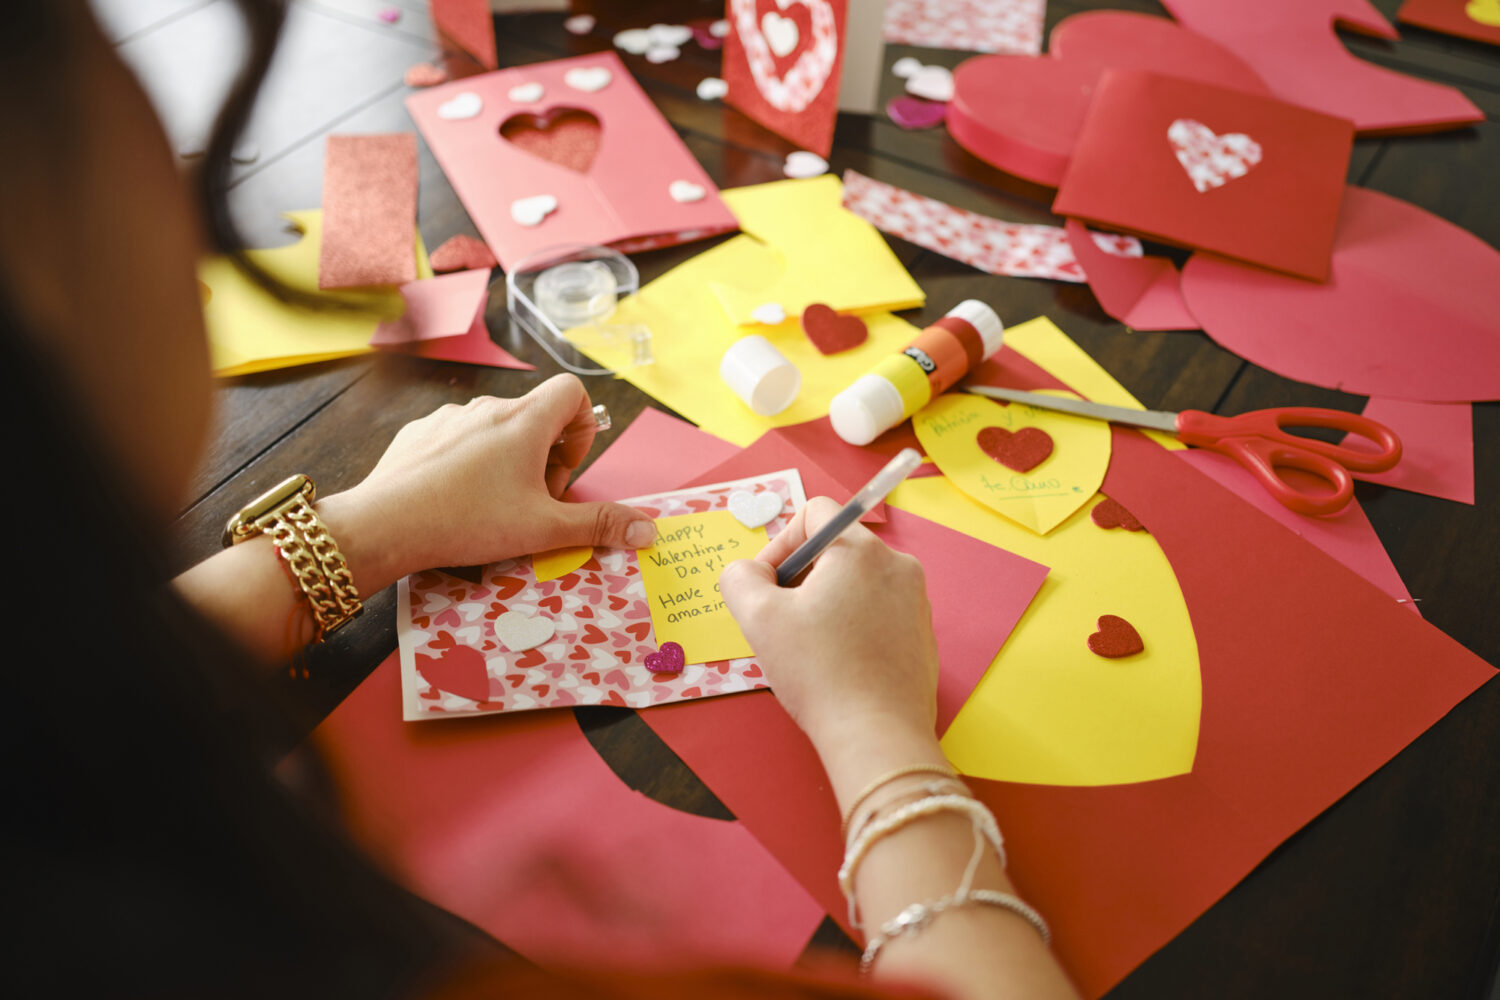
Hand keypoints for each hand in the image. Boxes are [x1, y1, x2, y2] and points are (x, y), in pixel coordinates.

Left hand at [320, 375, 654, 585]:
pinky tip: (452, 501)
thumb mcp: (544, 529)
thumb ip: (599, 525)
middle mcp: (488, 408)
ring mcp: (449, 418)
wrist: (385, 525)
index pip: (572, 392)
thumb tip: (648, 530)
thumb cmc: (469, 522)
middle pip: (534, 417)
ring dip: (505, 461)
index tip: (562, 470)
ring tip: (490, 507)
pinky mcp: (418, 433)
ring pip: (494, 429)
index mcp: (525, 422)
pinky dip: (466, 464)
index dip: (580, 428)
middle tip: (531, 503)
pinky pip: (456, 439)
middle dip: (542, 458)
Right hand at [718, 497, 939, 753]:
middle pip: (836, 550)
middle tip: (782, 622)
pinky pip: (878, 614)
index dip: (780, 544)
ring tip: (809, 648)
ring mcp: (917, 603)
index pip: (815, 513)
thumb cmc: (819, 672)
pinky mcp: (923, 637)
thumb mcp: (759, 618)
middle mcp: (899, 566)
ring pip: (856, 584)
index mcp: (862, 550)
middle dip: (802, 578)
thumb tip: (748, 572)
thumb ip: (740, 578)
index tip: (767, 587)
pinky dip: (852, 628)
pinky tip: (838, 666)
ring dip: (825, 605)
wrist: (877, 736)